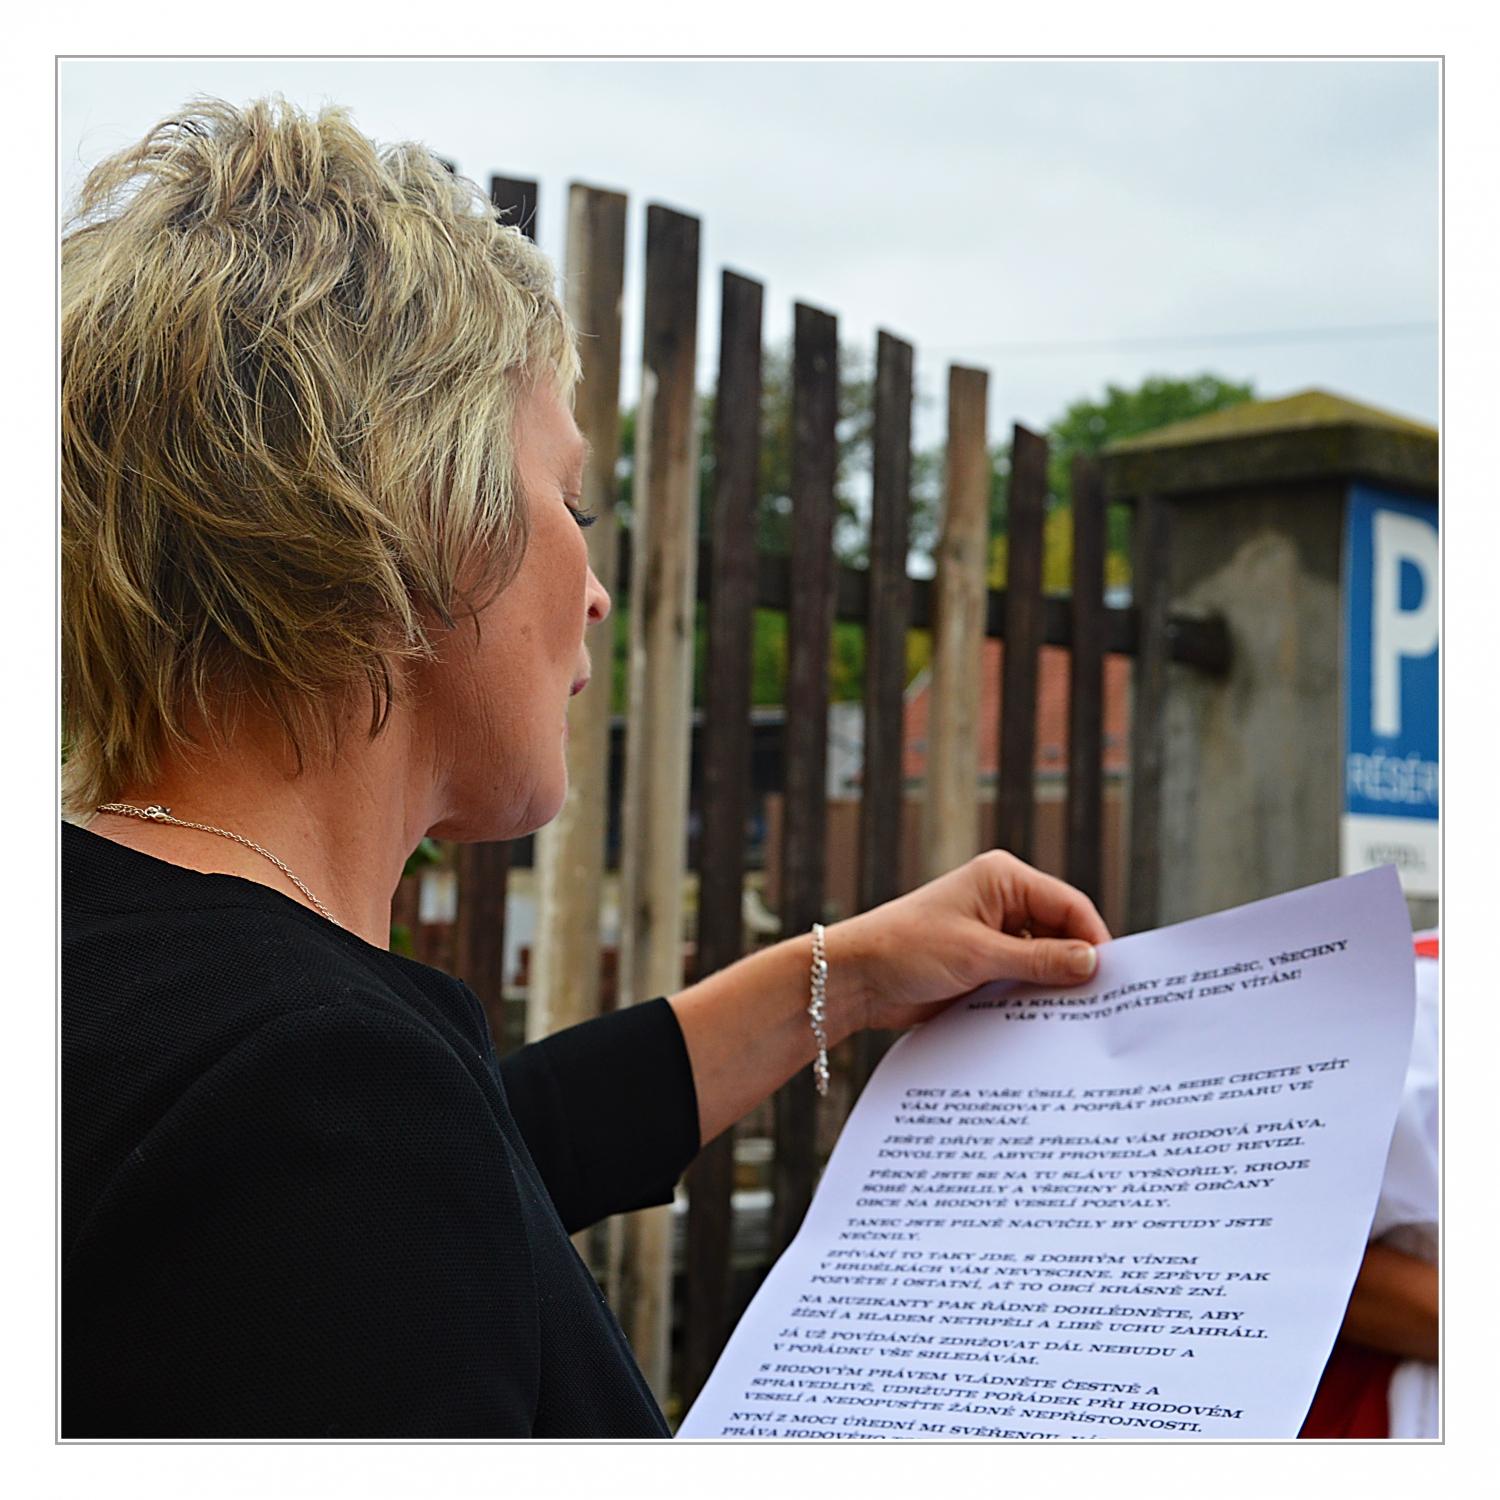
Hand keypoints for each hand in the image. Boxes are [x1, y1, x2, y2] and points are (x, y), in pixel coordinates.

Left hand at [834, 850, 1110, 1033]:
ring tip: (1077, 1019)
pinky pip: (1022, 977)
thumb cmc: (906, 950)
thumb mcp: (978, 955)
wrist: (855, 979)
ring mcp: (992, 933)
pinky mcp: (982, 963)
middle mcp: (1002, 901)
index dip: (1094, 940)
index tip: (1112, 980)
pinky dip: (1033, 996)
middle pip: (1061, 932)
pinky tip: (1045, 1022)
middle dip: (1077, 966)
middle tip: (1102, 1006)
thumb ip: (1038, 960)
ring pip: (1044, 959)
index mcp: (1003, 879)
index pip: (1069, 905)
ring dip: (1054, 985)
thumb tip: (1092, 962)